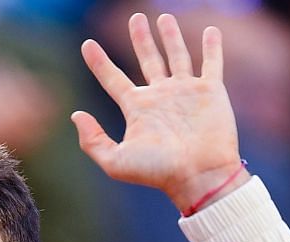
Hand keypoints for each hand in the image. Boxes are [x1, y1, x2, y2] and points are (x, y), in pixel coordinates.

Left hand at [72, 13, 241, 210]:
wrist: (198, 175)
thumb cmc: (158, 172)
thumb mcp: (116, 161)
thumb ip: (93, 140)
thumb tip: (76, 115)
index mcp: (137, 108)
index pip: (113, 79)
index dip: (98, 62)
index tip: (87, 44)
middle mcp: (160, 96)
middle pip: (147, 59)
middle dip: (141, 39)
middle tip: (135, 18)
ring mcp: (185, 92)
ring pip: (177, 56)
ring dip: (171, 36)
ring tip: (164, 17)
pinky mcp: (210, 91)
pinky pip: (211, 63)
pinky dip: (212, 46)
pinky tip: (212, 30)